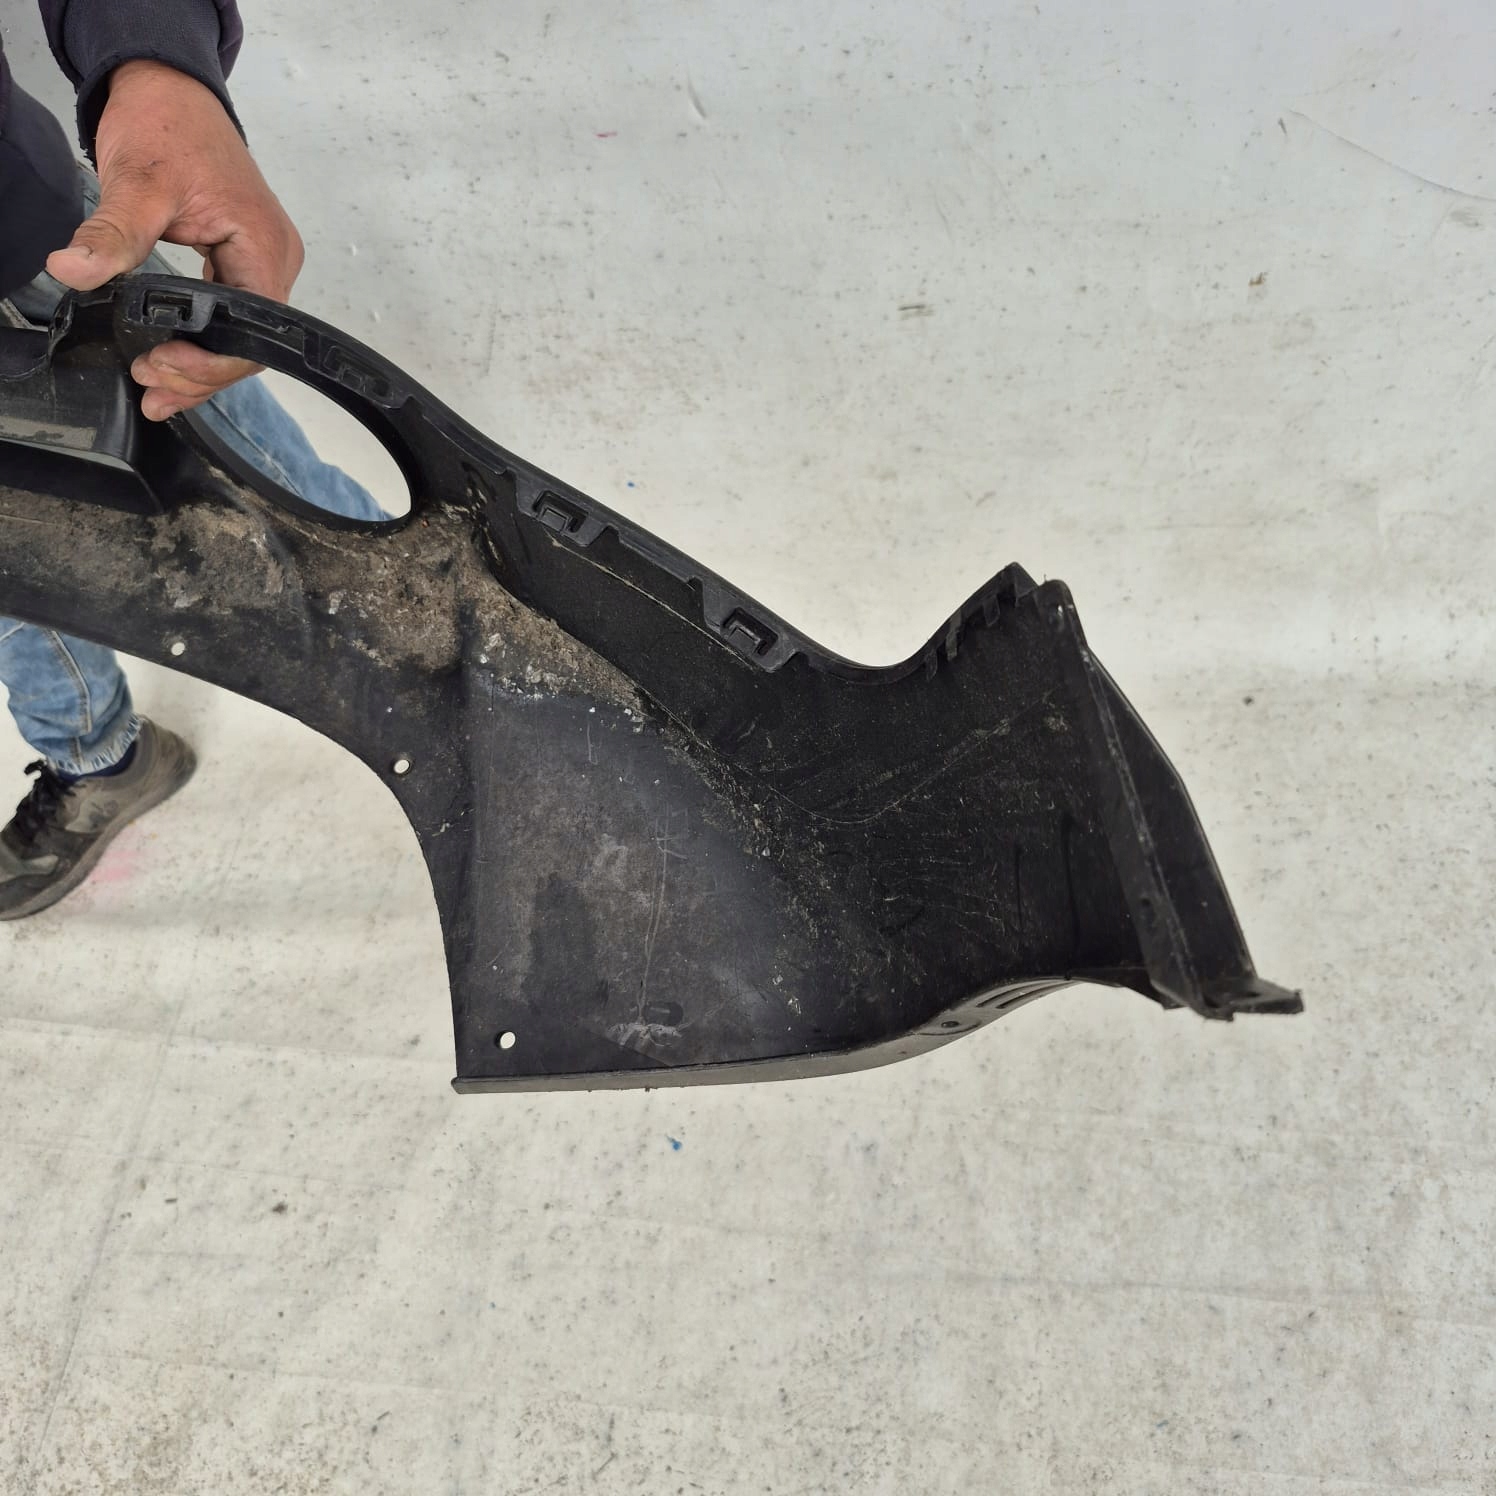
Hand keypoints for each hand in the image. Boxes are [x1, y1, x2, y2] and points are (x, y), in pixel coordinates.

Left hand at [46, 59, 303, 421]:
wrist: (170, 90)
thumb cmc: (166, 126)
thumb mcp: (135, 183)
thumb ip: (111, 235)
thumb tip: (72, 270)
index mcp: (263, 246)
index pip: (253, 332)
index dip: (210, 362)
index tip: (161, 363)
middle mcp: (274, 260)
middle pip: (250, 344)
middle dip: (201, 374)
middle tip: (150, 384)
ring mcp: (263, 262)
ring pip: (241, 337)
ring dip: (201, 367)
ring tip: (158, 387)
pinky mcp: (246, 262)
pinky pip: (233, 317)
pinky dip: (203, 341)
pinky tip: (173, 358)